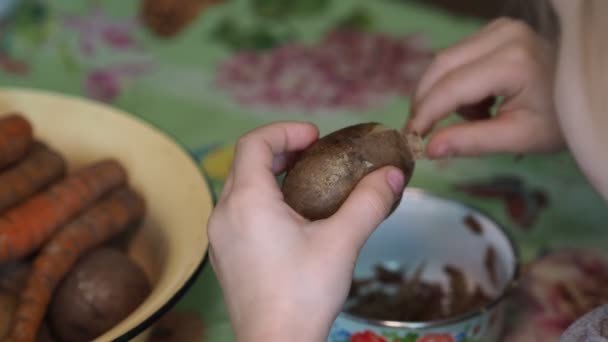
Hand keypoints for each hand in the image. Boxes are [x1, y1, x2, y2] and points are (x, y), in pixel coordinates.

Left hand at [207, 122, 404, 341]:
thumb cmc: (303, 295)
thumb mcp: (342, 242)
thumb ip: (368, 203)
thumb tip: (393, 175)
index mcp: (247, 201)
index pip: (253, 143)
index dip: (285, 131)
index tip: (315, 137)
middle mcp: (224, 214)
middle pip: (246, 163)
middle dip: (280, 151)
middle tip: (314, 155)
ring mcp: (220, 237)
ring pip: (240, 188)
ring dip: (271, 177)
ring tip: (307, 185)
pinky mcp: (224, 256)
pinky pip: (238, 213)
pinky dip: (262, 201)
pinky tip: (291, 221)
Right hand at [406, 18, 563, 157]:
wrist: (584, 95)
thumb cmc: (557, 121)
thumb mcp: (517, 138)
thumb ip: (471, 142)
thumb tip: (429, 149)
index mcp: (513, 62)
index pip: (452, 87)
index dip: (425, 113)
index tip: (409, 138)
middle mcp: (504, 35)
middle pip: (441, 66)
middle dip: (425, 101)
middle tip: (418, 132)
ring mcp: (500, 28)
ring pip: (445, 60)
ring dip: (441, 93)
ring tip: (464, 119)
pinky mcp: (496, 29)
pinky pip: (457, 56)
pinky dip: (454, 83)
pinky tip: (475, 102)